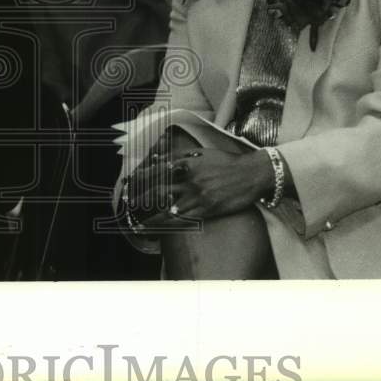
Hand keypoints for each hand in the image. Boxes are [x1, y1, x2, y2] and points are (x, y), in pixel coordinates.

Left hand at [126, 146, 274, 228]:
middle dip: (142, 198)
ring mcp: (199, 195)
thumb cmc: (226, 162)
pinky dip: (171, 223)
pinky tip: (162, 228)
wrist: (251, 174)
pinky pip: (185, 218)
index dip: (141, 177)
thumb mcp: (201, 152)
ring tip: (140, 223)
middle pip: (160, 189)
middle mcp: (190, 179)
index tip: (129, 182)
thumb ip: (180, 154)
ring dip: (153, 217)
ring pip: (170, 207)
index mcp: (188, 162)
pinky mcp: (208, 209)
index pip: (158, 170)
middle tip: (129, 204)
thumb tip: (158, 157)